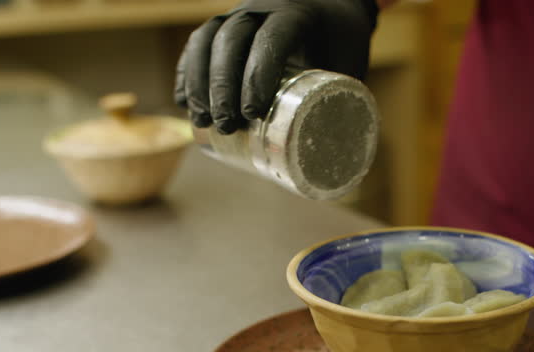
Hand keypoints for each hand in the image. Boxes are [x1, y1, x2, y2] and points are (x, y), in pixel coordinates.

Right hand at [175, 0, 377, 133]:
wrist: (331, 9)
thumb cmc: (343, 44)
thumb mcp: (351, 65)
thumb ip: (345, 99)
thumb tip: (341, 154)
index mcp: (297, 14)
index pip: (273, 38)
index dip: (258, 74)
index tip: (251, 113)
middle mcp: (263, 7)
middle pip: (232, 39)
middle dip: (222, 85)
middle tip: (225, 126)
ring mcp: (239, 12)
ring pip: (207, 38)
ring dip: (198, 81)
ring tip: (202, 121)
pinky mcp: (224, 25)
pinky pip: (197, 43)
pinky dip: (186, 71)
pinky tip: (183, 101)